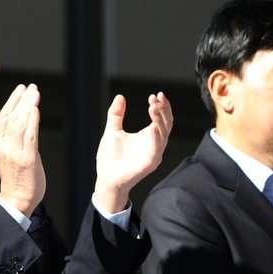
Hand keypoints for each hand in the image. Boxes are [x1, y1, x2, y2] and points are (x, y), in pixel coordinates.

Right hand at [0, 84, 45, 216]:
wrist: (17, 198)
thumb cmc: (14, 175)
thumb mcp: (2, 150)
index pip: (4, 116)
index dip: (12, 100)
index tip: (21, 88)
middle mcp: (4, 145)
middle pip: (12, 117)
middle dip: (22, 99)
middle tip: (30, 86)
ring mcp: (15, 152)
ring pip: (20, 124)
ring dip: (28, 106)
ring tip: (34, 92)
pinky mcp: (27, 158)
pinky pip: (30, 136)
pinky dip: (32, 121)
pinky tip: (35, 109)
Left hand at [92, 92, 172, 214]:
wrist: (105, 178)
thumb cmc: (110, 158)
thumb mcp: (112, 131)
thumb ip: (116, 114)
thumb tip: (120, 97)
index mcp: (149, 137)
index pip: (162, 119)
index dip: (162, 106)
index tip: (156, 94)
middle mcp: (154, 145)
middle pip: (166, 125)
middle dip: (163, 110)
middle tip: (155, 98)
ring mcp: (153, 155)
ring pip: (163, 135)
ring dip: (159, 120)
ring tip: (153, 107)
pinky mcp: (148, 164)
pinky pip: (155, 150)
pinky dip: (155, 138)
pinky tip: (152, 126)